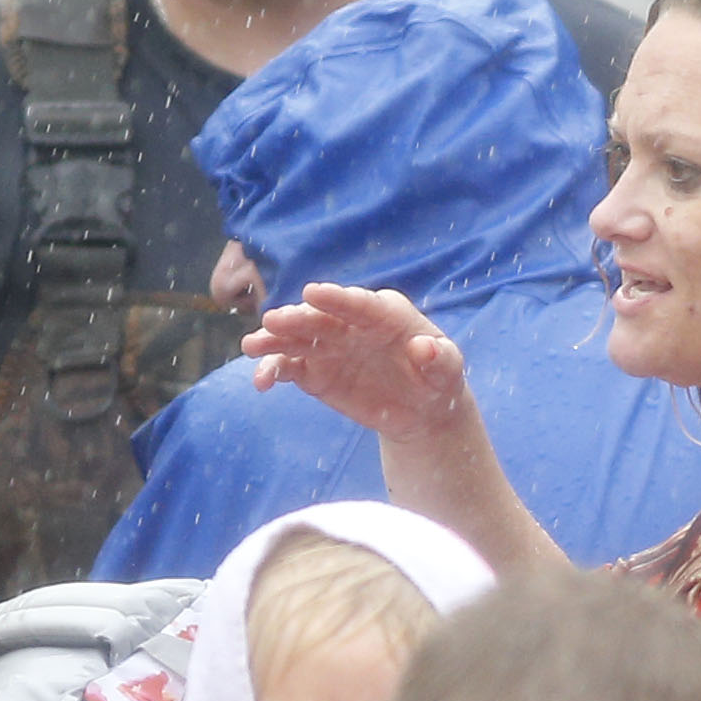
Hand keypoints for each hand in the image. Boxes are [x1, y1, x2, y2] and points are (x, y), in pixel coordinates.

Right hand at [250, 283, 477, 446]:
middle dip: (297, 319)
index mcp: (385, 313)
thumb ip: (441, 359)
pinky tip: (261, 381)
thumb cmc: (437, 380)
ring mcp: (330, 346)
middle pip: (321, 317)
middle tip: (273, 321)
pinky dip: (273, 371)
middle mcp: (351, 323)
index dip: (336, 298)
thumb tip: (425, 349)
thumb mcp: (448, 371)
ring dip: (274, 341)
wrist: (419, 408)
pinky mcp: (315, 371)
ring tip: (252, 347)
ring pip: (298, 339)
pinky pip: (290, 367)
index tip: (311, 293)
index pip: (359, 304)